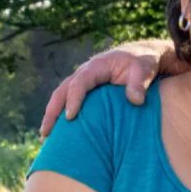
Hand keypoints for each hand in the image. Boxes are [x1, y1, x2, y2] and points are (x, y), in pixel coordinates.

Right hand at [39, 39, 183, 136]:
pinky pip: (70, 100)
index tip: (71, 117)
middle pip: (63, 90)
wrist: (144, 55)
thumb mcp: (145, 69)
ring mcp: (84, 81)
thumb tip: (135, 100)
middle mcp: (86, 72)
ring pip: (62, 96)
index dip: (74, 99)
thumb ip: (139, 83)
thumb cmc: (144, 62)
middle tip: (46, 132)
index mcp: (97, 66)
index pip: (80, 82)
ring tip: (45, 136)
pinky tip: (59, 132)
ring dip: (52, 114)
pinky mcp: (87, 90)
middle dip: (53, 110)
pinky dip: (62, 114)